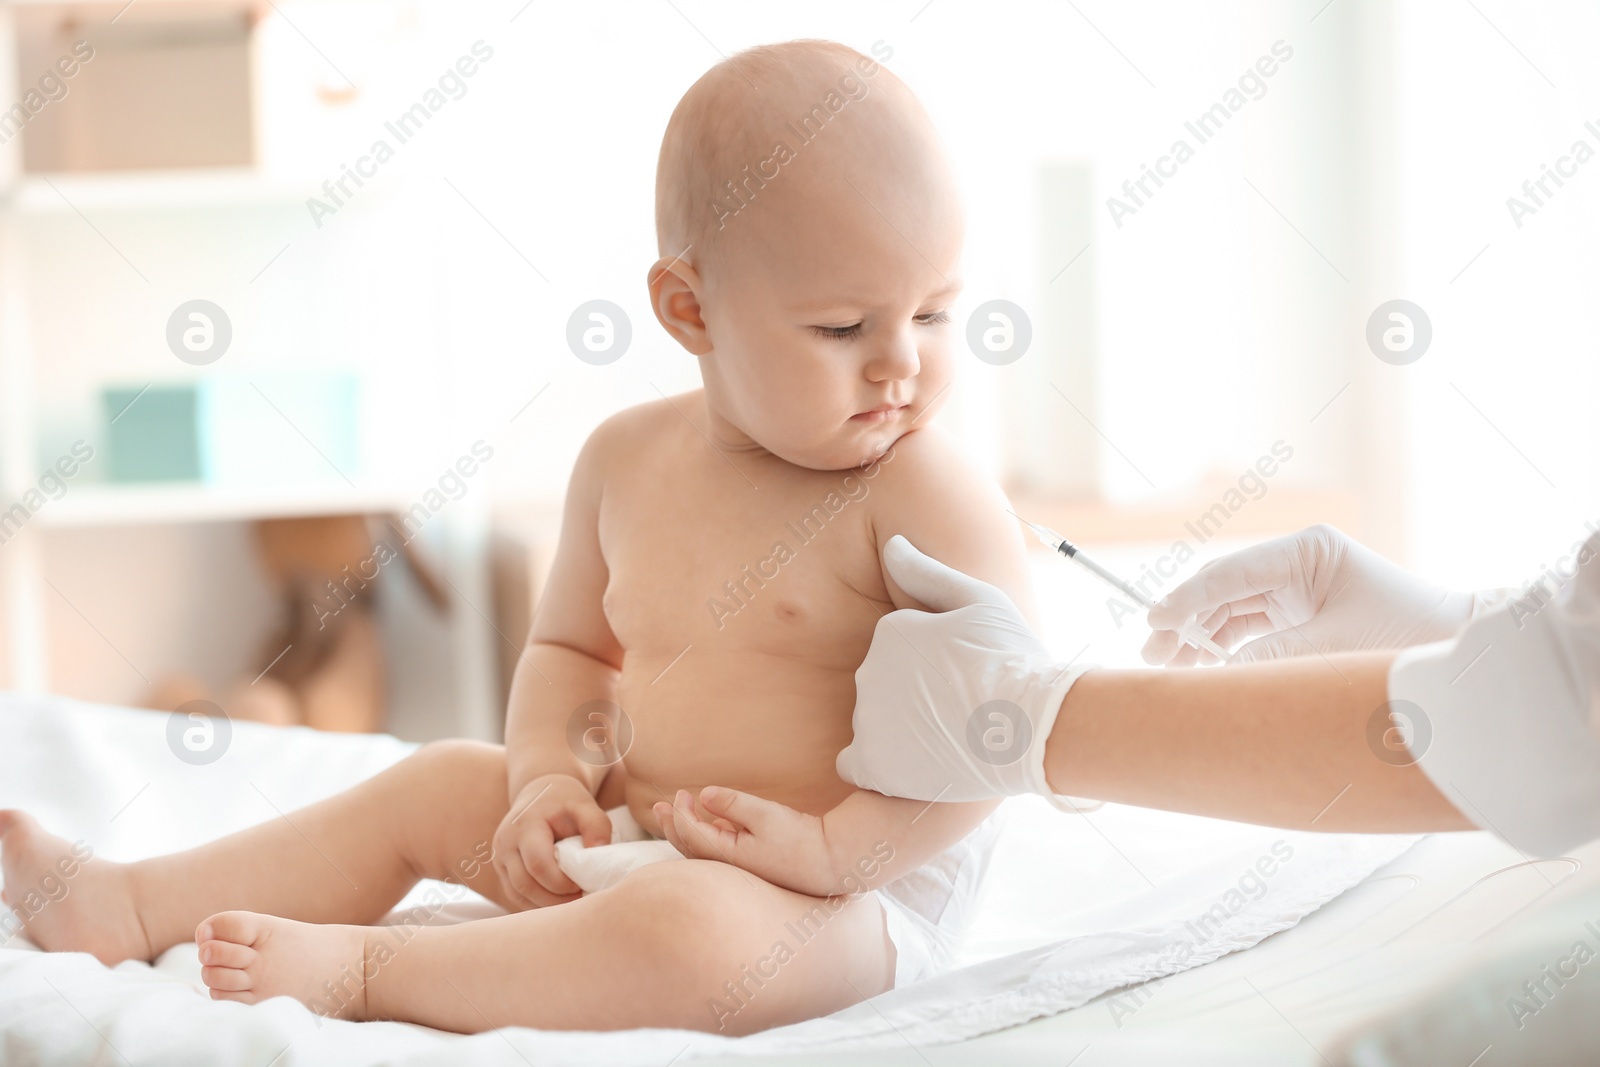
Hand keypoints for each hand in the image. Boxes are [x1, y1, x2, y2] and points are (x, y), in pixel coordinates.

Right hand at [492, 774, 612, 907]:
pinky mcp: (501, 868)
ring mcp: (499, 857)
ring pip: (517, 894)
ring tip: (571, 903)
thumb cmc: (565, 802)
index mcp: (525, 825)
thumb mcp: (585, 806)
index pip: (538, 864)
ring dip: (544, 906)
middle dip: (554, 899)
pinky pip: (515, 895)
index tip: (582, 886)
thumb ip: (596, 826)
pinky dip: (535, 904)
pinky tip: (556, 903)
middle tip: (580, 900)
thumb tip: (599, 853)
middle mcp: (505, 842)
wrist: (540, 793)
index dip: (561, 883)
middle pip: (525, 884)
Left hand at [653, 787, 840, 896]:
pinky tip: (714, 824)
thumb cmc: (799, 839)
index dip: (681, 813)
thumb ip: (732, 804)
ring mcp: (741, 870)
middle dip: (673, 826)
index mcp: (728, 857)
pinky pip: (722, 854)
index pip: (692, 834)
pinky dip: (710, 838)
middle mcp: (730, 868)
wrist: (830, 862)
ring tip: (680, 813)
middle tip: (660, 807)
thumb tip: (704, 795)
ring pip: (704, 853)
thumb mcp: (765, 814)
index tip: (681, 793)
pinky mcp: (754, 867)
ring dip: (689, 831)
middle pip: (690, 849)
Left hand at [834, 534, 1091, 804]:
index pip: (898, 649)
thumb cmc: (1013, 659)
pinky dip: (877, 764)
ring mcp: (869, 719)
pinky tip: (915, 761)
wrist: (1030, 725)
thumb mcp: (980, 599)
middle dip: (914, 692)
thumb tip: (892, 544)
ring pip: (875, 722)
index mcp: (890, 632)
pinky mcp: (874, 763)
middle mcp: (870, 672)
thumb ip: (927, 573)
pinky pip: (855, 764)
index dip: (934, 662)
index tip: (965, 672)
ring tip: (951, 733)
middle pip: (885, 685)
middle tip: (961, 704)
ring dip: (901, 727)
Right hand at [1142, 524, 1475, 666]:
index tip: (1157, 622)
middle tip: (1152, 652)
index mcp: (1307, 549)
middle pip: (1222, 589)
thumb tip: (1219, 672)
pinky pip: (1245, 630)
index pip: (1233, 572)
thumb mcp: (1340, 645)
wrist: (1456, 647)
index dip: (1190, 598)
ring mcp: (1293, 590)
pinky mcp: (1296, 617)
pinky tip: (1199, 667)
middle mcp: (1294, 564)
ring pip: (1228, 611)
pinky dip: (1221, 649)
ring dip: (1198, 637)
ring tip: (1166, 665)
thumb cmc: (1409, 633)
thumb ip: (1277, 656)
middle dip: (1185, 620)